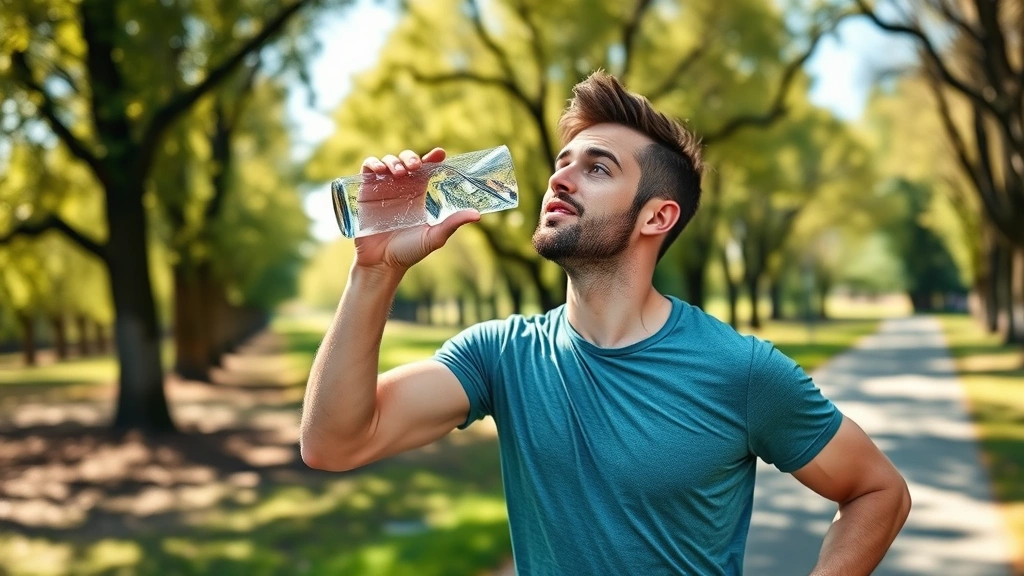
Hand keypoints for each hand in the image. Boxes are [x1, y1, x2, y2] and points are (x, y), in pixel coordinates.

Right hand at [354, 148, 479, 270]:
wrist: (382, 263)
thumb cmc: (408, 252)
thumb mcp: (434, 237)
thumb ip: (452, 224)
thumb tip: (477, 215)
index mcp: (418, 194)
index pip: (426, 169)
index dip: (432, 158)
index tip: (440, 153)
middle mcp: (401, 188)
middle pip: (406, 160)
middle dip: (410, 157)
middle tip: (414, 166)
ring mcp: (383, 188)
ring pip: (388, 161)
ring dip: (393, 160)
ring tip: (398, 172)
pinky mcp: (366, 192)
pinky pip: (368, 169)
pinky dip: (373, 163)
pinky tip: (380, 170)